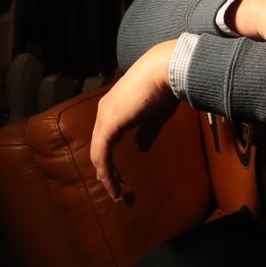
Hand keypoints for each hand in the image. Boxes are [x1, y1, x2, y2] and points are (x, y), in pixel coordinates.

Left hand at [90, 40, 178, 201]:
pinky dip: (108, 174)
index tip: (123, 180)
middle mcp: (105, 112)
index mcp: (115, 108)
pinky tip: (116, 187)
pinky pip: (102, 156)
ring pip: (98, 155)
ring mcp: (105, 118)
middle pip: (99, 149)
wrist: (167, 70)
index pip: (106, 140)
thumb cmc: (166, 86)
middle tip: (122, 194)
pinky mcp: (109, 125)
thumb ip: (146, 131)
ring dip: (109, 178)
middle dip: (109, 174)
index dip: (112, 161)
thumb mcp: (156, 115)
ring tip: (120, 197)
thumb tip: (139, 149)